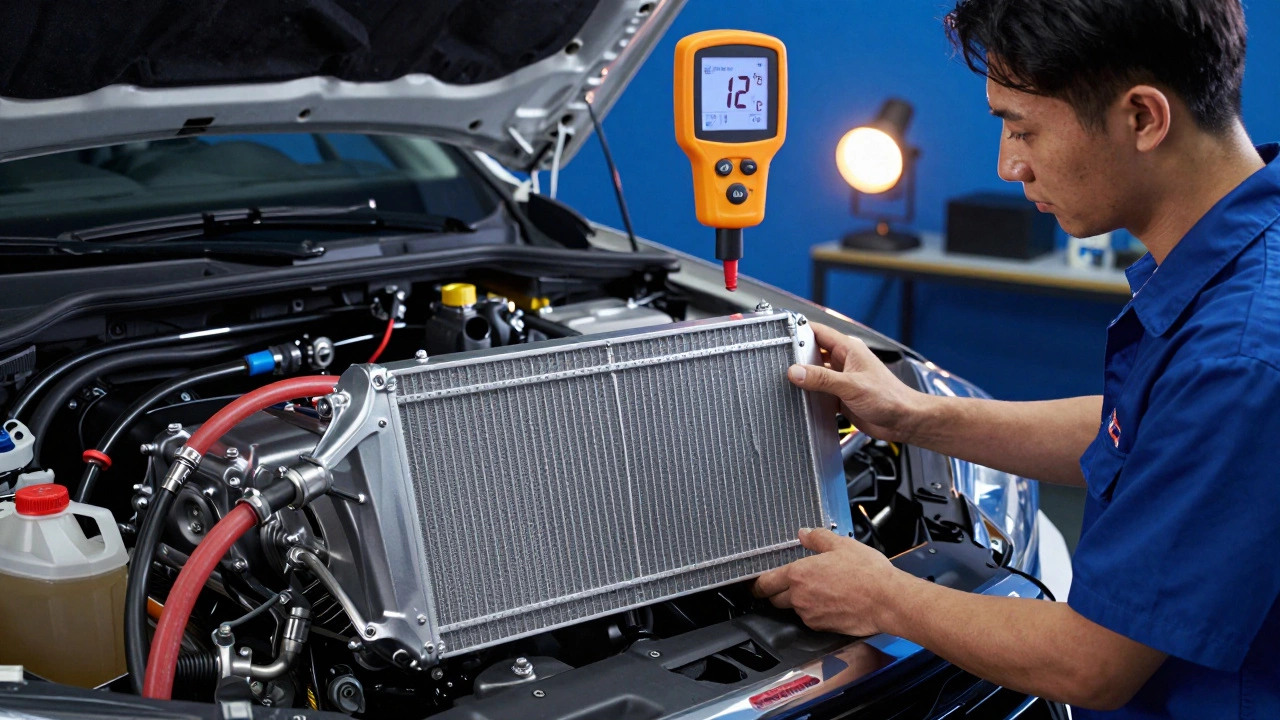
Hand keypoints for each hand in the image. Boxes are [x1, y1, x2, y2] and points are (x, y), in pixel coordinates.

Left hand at [752, 528, 907, 636]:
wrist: (888, 600)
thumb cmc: (868, 573)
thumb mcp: (841, 545)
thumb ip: (817, 538)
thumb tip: (804, 533)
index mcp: (799, 574)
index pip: (765, 582)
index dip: (757, 583)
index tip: (756, 583)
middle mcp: (800, 597)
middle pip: (775, 599)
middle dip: (778, 591)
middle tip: (790, 582)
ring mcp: (810, 615)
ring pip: (794, 609)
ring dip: (798, 601)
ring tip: (819, 588)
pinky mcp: (822, 627)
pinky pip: (810, 619)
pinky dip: (814, 611)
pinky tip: (830, 600)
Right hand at [788, 323, 927, 441]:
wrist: (903, 420)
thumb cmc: (889, 398)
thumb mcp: (851, 385)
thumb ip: (822, 379)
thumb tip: (796, 372)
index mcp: (848, 349)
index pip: (818, 332)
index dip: (799, 330)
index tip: (781, 334)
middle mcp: (844, 361)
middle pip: (812, 353)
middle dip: (796, 356)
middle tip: (778, 362)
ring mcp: (842, 378)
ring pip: (815, 374)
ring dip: (803, 378)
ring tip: (786, 381)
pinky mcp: (841, 395)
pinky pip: (819, 391)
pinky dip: (810, 395)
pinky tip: (801, 399)